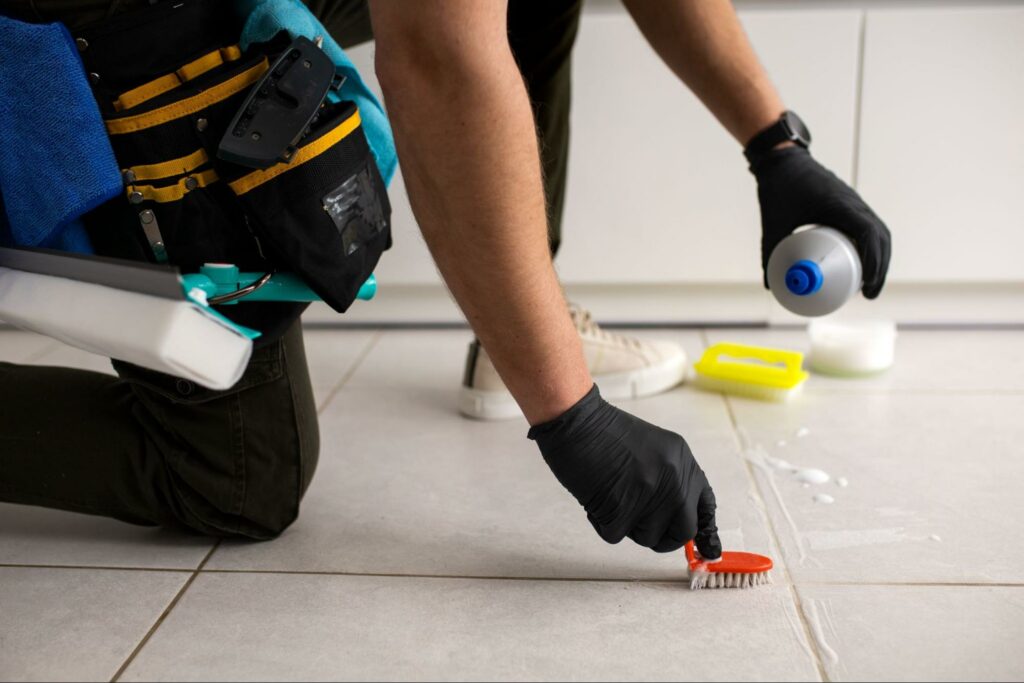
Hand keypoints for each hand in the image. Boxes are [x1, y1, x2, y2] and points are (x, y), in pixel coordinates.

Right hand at [528, 385, 721, 556]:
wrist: (576, 420)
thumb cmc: (604, 432)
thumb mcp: (652, 448)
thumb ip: (668, 479)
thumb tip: (674, 516)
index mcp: (682, 461)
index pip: (704, 505)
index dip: (705, 531)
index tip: (707, 550)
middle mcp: (673, 479)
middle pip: (683, 530)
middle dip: (664, 537)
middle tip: (642, 525)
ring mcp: (650, 494)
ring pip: (648, 537)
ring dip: (627, 525)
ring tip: (611, 495)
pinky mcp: (622, 508)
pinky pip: (615, 535)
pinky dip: (601, 522)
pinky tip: (595, 497)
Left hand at [752, 146, 891, 298]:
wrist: (783, 160)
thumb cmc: (779, 187)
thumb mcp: (773, 222)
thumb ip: (770, 252)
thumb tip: (771, 285)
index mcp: (840, 204)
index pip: (868, 233)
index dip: (873, 261)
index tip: (867, 284)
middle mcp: (853, 203)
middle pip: (881, 237)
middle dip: (880, 267)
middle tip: (869, 294)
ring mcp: (854, 203)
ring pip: (878, 233)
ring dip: (879, 258)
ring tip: (868, 285)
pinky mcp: (850, 205)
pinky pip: (869, 227)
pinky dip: (870, 247)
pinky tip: (862, 265)